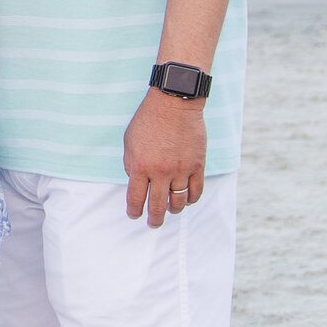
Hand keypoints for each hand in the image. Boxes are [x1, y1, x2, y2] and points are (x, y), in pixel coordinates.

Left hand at [122, 88, 206, 227]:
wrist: (174, 103)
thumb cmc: (148, 119)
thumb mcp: (129, 140)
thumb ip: (130, 164)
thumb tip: (135, 182)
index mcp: (140, 166)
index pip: (135, 199)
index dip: (133, 211)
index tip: (134, 215)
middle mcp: (160, 172)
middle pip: (157, 206)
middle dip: (153, 219)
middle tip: (152, 223)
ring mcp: (180, 170)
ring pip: (178, 202)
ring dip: (173, 210)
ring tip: (170, 210)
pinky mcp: (197, 165)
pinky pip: (196, 191)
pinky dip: (191, 199)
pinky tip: (186, 199)